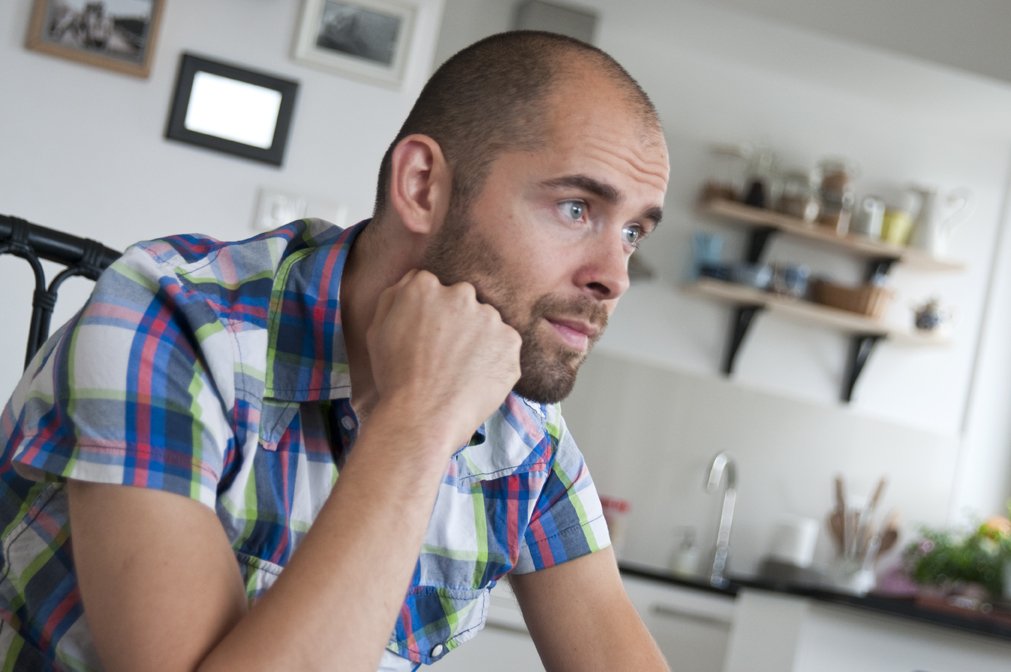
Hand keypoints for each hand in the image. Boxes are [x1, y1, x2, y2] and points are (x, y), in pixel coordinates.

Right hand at [366, 269, 521, 451]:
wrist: (422, 416)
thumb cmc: (394, 377)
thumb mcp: (377, 329)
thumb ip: (396, 295)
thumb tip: (414, 279)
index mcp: (425, 286)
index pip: (433, 287)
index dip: (431, 313)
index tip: (429, 335)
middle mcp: (461, 294)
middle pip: (463, 301)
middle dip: (458, 321)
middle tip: (446, 354)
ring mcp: (489, 317)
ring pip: (486, 322)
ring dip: (479, 339)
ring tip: (461, 371)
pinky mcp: (510, 341)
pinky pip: (505, 345)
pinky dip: (496, 359)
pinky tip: (477, 378)